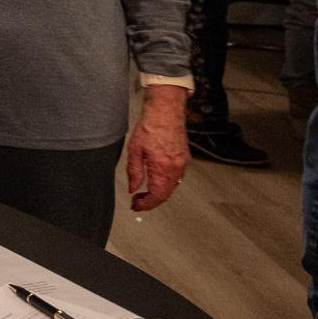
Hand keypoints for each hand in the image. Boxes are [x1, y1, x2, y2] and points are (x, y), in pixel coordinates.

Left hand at [126, 84, 188, 212]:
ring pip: (172, 187)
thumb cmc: (150, 127)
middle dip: (151, 201)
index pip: (157, 196)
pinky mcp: (184, 159)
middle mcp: (175, 168)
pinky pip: (176, 177)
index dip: (146, 204)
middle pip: (165, 194)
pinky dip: (165, 184)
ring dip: (158, 193)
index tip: (136, 206)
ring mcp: (182, 164)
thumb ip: (134, 172)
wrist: (166, 112)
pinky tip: (155, 180)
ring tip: (144, 192)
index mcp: (162, 167)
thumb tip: (133, 188)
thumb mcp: (134, 150)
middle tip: (137, 201)